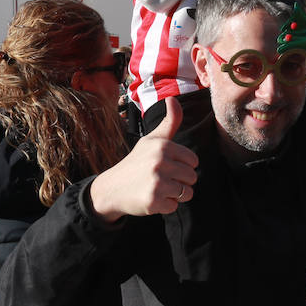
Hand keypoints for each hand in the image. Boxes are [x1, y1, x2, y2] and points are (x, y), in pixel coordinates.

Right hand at [88, 97, 198, 221]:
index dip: (182, 166)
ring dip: (175, 195)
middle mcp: (160, 162)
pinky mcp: (153, 201)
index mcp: (163, 146)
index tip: (166, 166)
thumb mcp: (152, 140)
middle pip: (192, 177)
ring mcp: (157, 182)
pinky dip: (165, 206)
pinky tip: (152, 199)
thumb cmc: (137, 162)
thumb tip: (172, 98)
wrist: (112, 188)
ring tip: (158, 188)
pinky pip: (175, 206)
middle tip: (161, 179)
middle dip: (180, 181)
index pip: (193, 161)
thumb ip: (169, 122)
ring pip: (187, 193)